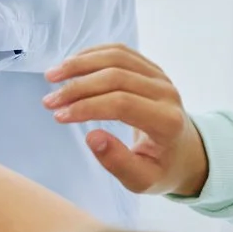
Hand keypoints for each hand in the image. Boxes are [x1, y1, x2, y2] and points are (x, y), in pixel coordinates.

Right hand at [42, 44, 209, 196]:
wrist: (184, 152)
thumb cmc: (160, 168)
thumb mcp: (141, 180)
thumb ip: (118, 162)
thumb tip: (92, 137)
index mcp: (167, 121)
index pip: (122, 104)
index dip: (87, 107)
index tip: (58, 116)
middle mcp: (167, 93)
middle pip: (116, 77)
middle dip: (77, 87)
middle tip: (48, 102)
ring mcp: (160, 76)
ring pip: (116, 57)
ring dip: (79, 64)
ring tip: (51, 76)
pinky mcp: (151, 68)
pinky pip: (120, 52)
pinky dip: (91, 55)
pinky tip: (69, 65)